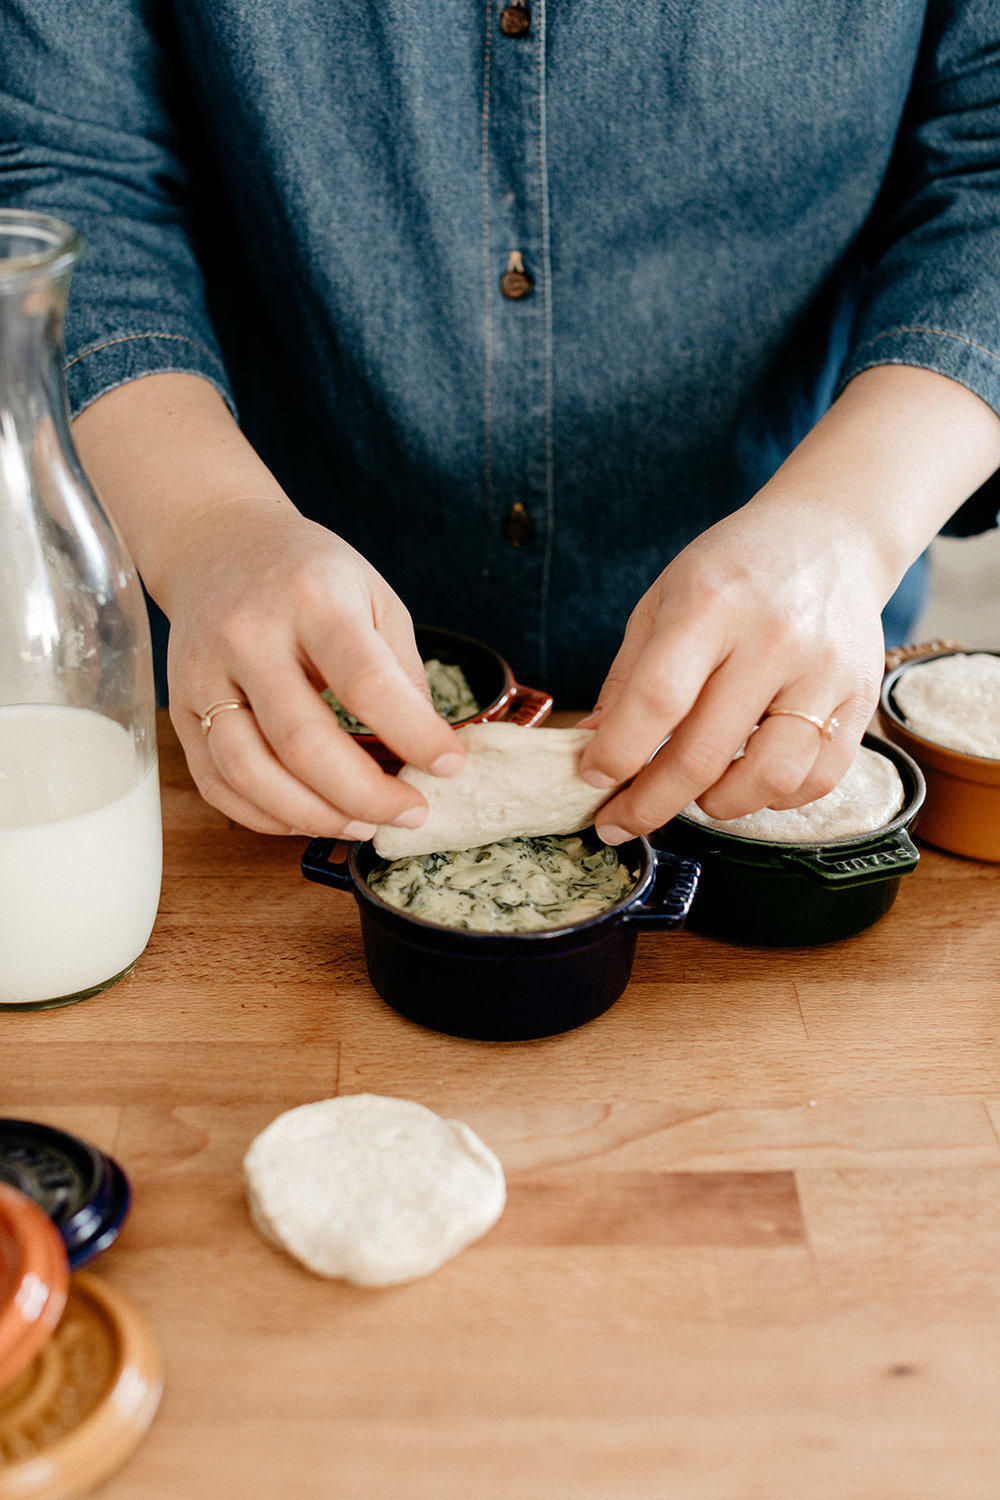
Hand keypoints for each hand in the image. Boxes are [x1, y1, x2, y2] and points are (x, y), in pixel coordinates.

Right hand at [72, 373, 463, 837]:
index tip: (449, 766)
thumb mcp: (373, 595)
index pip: (363, 681)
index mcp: (310, 598)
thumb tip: (430, 753)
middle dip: (366, 794)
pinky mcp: (178, 708)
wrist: (215, 543)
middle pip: (302, 742)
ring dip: (315, 816)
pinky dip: (266, 817)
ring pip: (250, 773)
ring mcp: (204, 675)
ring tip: (364, 824)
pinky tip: (310, 817)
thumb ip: (401, 671)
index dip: (412, 734)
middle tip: (411, 813)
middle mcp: (247, 635)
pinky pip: (216, 783)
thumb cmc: (308, 575)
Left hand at [577, 497, 886, 840]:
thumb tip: (594, 747)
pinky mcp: (862, 697)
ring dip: (719, 805)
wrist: (830, 537)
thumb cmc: (735, 571)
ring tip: (697, 792)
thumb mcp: (664, 600)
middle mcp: (774, 638)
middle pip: (704, 753)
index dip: (618, 752)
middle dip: (650, 803)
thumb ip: (629, 676)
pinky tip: (751, 778)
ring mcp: (825, 671)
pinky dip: (776, 798)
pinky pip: (818, 780)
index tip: (593, 777)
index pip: (659, 698)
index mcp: (711, 604)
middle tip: (621, 820)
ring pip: (769, 780)